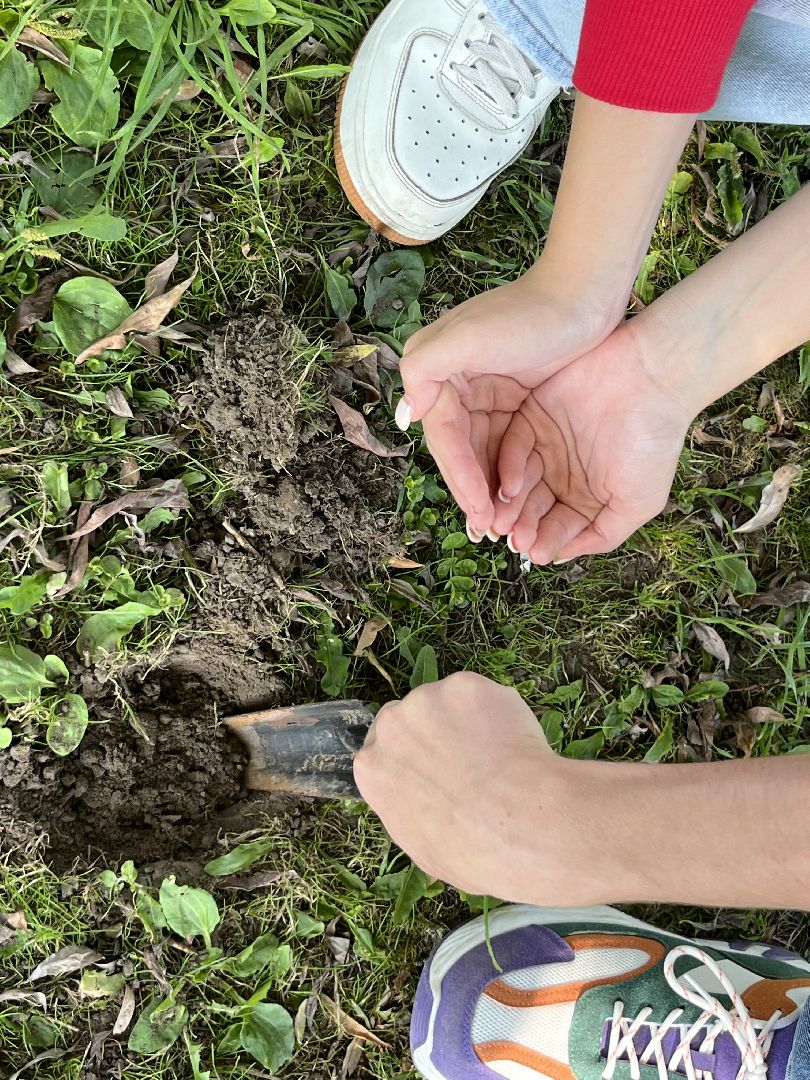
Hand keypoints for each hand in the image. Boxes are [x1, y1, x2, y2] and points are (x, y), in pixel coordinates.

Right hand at [353, 672, 600, 904]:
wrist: (516, 822)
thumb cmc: (470, 850)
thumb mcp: (424, 850)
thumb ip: (412, 813)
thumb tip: (429, 814)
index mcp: (372, 767)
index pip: (383, 750)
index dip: (412, 756)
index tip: (434, 767)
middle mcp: (392, 724)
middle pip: (410, 716)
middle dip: (434, 731)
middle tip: (468, 757)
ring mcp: (428, 699)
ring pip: (449, 702)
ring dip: (468, 719)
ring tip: (498, 755)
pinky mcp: (466, 685)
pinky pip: (483, 696)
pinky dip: (498, 712)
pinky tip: (515, 743)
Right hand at [398, 264, 620, 536]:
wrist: (584, 294)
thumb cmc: (528, 314)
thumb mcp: (468, 336)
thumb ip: (424, 367)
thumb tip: (409, 413)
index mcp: (436, 369)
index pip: (443, 436)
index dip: (458, 475)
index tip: (477, 511)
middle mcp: (455, 384)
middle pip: (460, 450)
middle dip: (472, 490)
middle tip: (487, 531)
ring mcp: (487, 393)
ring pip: (482, 452)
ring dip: (489, 488)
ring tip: (503, 526)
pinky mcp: (516, 399)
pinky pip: (505, 444)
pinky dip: (509, 472)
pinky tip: (518, 499)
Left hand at [492, 317, 693, 562]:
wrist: (653, 379)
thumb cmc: (653, 443)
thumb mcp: (638, 502)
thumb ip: (603, 534)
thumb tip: (562, 557)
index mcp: (587, 497)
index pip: (558, 527)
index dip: (546, 541)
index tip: (533, 553)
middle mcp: (563, 475)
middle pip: (533, 508)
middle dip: (522, 526)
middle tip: (511, 539)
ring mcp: (546, 446)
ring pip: (519, 482)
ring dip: (510, 504)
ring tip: (503, 521)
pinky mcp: (532, 417)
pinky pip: (514, 448)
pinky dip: (510, 469)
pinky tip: (511, 487)